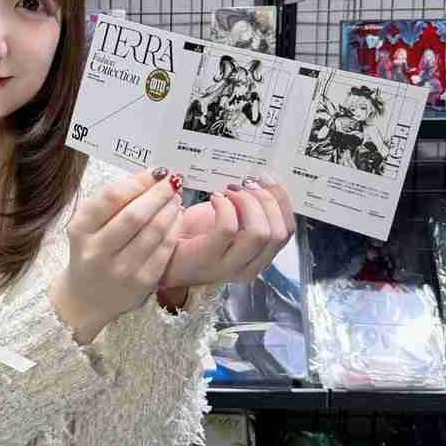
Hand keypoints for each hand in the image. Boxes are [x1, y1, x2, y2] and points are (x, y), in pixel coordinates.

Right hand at [50, 168, 182, 343]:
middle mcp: (98, 251)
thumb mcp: (86, 224)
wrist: (86, 298)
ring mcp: (122, 269)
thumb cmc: (90, 251)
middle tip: (173, 181)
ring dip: (171, 208)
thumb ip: (110, 201)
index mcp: (81, 230)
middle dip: (160, 193)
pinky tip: (176, 217)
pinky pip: (165, 250)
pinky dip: (175, 228)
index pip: (112, 197)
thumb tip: (147, 177)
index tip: (156, 172)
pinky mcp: (142, 283)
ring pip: (155, 231)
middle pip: (136, 214)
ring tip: (176, 197)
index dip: (139, 181)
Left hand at [160, 174, 294, 295]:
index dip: (281, 201)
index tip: (266, 179)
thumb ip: (249, 207)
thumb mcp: (229, 218)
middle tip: (246, 183)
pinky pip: (228, 228)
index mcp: (259, 257)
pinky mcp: (206, 258)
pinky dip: (225, 206)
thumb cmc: (193, 233)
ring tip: (229, 191)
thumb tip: (262, 180)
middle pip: (278, 232)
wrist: (159, 250)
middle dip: (266, 200)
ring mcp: (228, 266)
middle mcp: (249, 266)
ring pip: (259, 232)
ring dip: (247, 203)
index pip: (287, 231)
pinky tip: (214, 197)